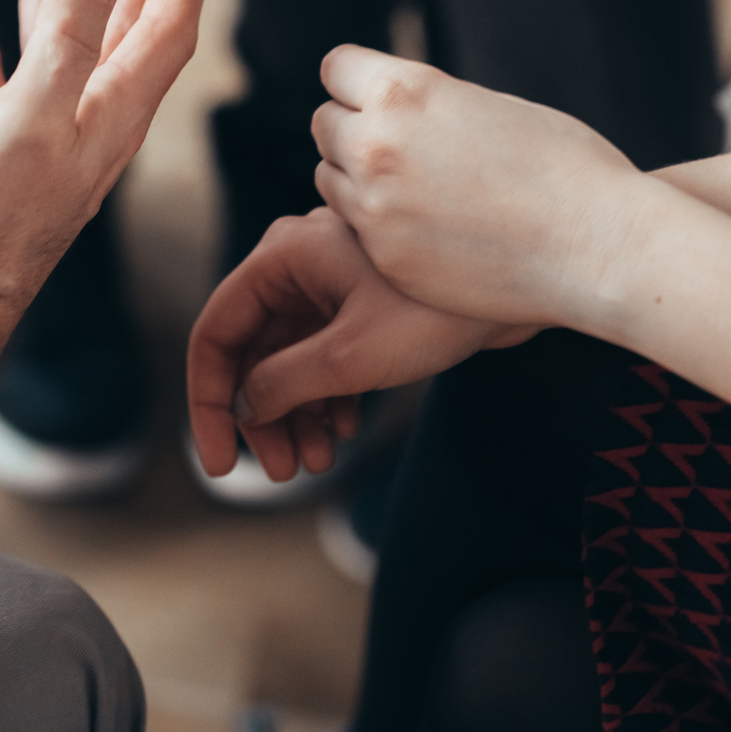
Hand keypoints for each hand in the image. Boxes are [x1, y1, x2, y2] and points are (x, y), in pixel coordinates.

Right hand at [188, 207, 534, 484]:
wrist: (521, 286)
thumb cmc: (437, 310)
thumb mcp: (350, 357)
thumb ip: (283, 385)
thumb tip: (242, 410)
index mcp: (282, 258)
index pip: (216, 334)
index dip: (209, 403)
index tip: (221, 464)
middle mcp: (298, 265)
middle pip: (252, 353)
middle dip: (262, 418)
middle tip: (283, 473)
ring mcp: (330, 284)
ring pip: (287, 360)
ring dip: (295, 415)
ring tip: (318, 464)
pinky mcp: (360, 303)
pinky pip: (321, 355)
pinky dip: (326, 397)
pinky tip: (347, 434)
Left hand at [310, 45, 658, 331]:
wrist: (600, 247)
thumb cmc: (565, 166)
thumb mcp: (489, 105)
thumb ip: (428, 103)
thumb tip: (386, 104)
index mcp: (404, 92)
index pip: (335, 69)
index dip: (360, 81)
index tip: (381, 98)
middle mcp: (376, 145)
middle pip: (324, 122)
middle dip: (355, 128)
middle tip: (402, 147)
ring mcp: (375, 208)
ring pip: (329, 176)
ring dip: (357, 177)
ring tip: (415, 187)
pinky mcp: (385, 257)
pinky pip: (354, 228)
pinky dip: (378, 224)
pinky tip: (427, 227)